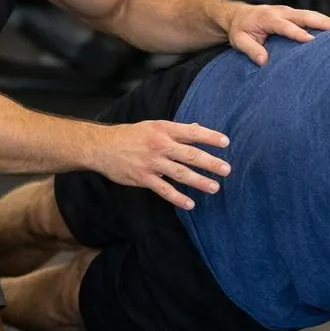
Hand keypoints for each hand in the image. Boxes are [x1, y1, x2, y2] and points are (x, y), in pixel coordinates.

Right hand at [95, 120, 231, 209]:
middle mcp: (160, 145)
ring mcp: (152, 163)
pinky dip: (178, 198)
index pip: (191, 132)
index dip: (209, 136)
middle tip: (227, 169)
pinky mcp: (143, 178)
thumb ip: (175, 130)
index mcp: (164, 129)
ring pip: (180, 173)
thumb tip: (197, 128)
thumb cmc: (131, 135)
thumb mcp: (153, 126)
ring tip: (214, 187)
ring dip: (199, 181)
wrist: (102, 147)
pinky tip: (190, 204)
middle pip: (190, 154)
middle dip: (210, 163)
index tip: (226, 142)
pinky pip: (164, 190)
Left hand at [225, 4, 329, 65]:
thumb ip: (251, 50)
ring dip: (328, 21)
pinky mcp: (294, 15)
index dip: (298, 33)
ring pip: (312, 15)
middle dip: (323, 22)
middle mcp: (282, 12)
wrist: (238, 15)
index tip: (311, 41)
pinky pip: (311, 17)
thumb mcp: (240, 40)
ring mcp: (290, 12)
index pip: (286, 26)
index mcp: (268, 18)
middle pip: (306, 15)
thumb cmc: (240, 29)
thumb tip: (264, 61)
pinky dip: (324, 22)